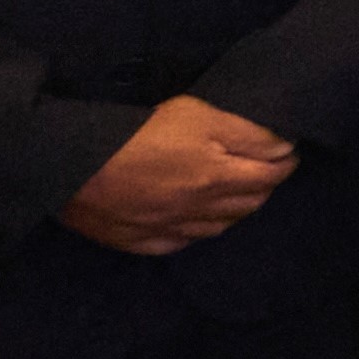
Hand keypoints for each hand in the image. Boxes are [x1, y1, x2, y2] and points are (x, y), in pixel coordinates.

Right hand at [63, 97, 295, 253]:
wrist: (68, 166)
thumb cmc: (136, 134)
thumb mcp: (198, 116)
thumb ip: (246, 133)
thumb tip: (282, 146)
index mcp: (218, 180)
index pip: (271, 175)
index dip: (285, 162)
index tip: (289, 152)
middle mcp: (198, 211)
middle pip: (248, 204)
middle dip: (264, 186)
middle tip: (265, 169)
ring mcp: (168, 230)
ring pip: (218, 226)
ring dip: (234, 210)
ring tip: (236, 193)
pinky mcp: (138, 241)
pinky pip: (180, 242)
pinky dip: (195, 230)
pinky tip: (193, 220)